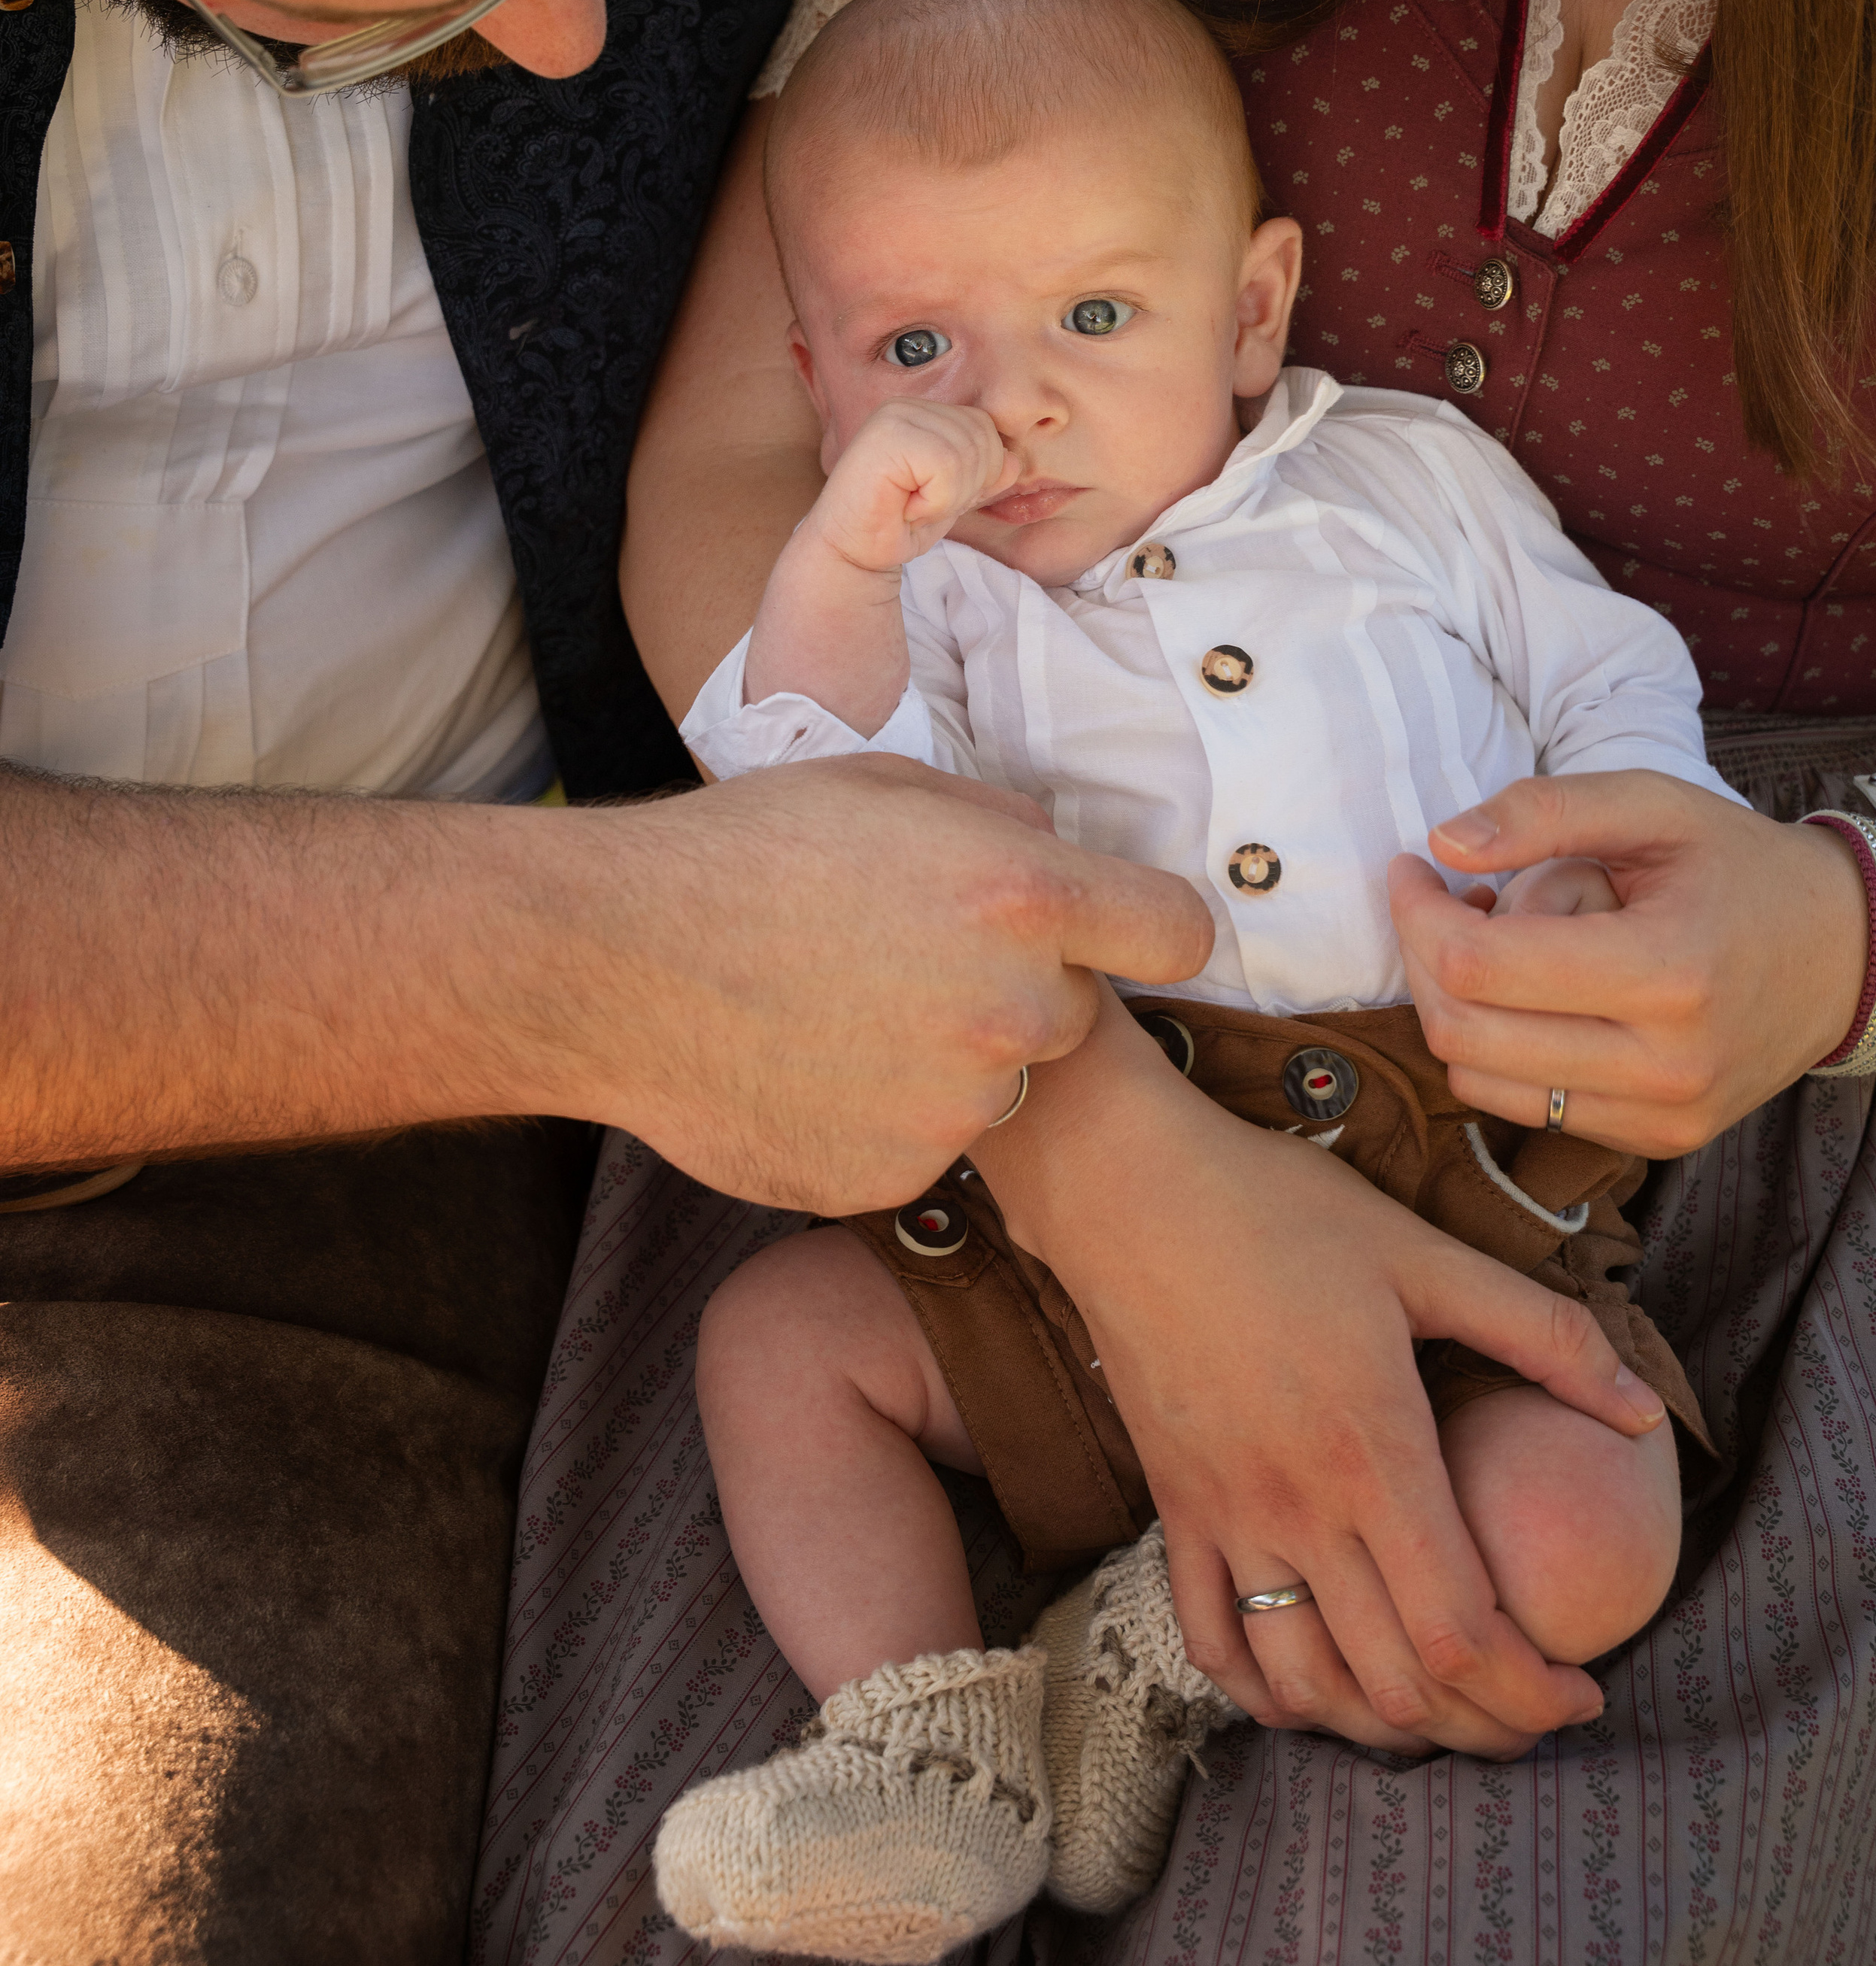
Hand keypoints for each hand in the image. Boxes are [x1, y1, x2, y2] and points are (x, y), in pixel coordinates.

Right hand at [555, 755, 1212, 1214]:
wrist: (608, 963)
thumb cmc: (741, 851)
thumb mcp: (881, 785)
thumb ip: (998, 822)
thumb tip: (1058, 849)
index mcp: (1023, 896)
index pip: (1176, 930)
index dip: (1145, 927)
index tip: (1115, 932)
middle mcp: (1011, 1009)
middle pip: (1074, 1013)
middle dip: (1016, 990)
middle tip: (910, 962)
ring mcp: (957, 1108)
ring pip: (996, 1084)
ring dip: (947, 1059)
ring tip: (838, 1014)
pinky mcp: (899, 1180)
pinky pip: (926, 1147)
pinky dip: (884, 1119)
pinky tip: (808, 1070)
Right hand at [812, 400, 1013, 572]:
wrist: (851, 554)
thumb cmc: (898, 525)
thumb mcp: (954, 496)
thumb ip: (984, 473)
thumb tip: (1015, 461)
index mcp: (922, 412)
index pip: (984, 427)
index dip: (977, 473)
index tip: (935, 496)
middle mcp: (907, 406)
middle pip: (982, 436)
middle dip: (965, 485)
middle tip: (922, 504)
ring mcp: (893, 417)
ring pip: (967, 453)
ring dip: (947, 497)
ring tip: (912, 505)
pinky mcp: (886, 437)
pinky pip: (947, 466)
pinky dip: (935, 500)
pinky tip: (905, 507)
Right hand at [973, 992, 1665, 1756]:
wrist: (1129, 1192)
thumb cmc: (1281, 1211)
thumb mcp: (1425, 1255)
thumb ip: (1545, 1336)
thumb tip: (1646, 1414)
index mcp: (1374, 1452)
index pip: (1462, 1633)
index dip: (1532, 1691)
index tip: (1584, 1690)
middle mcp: (1297, 1507)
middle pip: (1395, 1683)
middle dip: (1481, 1726)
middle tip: (1533, 1711)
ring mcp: (1226, 1518)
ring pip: (1303, 1685)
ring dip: (1377, 1728)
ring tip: (1438, 1711)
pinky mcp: (1174, 1511)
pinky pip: (1212, 1643)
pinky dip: (1267, 1692)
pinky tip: (1314, 1687)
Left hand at [1391, 768, 1867, 1156]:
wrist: (1842, 954)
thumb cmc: (1739, 866)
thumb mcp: (1652, 804)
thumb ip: (1544, 811)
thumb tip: (1443, 842)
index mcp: (1666, 970)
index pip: (1480, 966)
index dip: (1417, 913)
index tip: (1414, 867)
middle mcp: (1663, 1062)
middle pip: (1463, 1031)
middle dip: (1426, 958)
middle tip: (1447, 901)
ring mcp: (1661, 1114)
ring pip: (1479, 1080)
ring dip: (1459, 1006)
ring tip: (1496, 942)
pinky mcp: (1656, 1141)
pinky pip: (1525, 1108)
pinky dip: (1500, 1050)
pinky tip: (1531, 993)